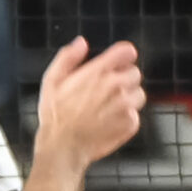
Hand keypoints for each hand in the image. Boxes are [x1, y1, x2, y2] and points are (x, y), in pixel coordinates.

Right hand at [35, 37, 144, 162]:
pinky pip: (136, 115)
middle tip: (109, 88)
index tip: (119, 60)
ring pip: (139, 94)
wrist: (63, 146)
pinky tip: (110, 120)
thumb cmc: (56, 115)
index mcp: (98, 72)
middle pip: (135, 72)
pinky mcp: (130, 124)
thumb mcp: (52, 80)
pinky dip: (126, 117)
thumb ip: (68, 57)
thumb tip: (80, 44)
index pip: (126, 52)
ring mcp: (125, 106)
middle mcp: (116, 87)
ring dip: (129, 97)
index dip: (123, 54)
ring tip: (110, 106)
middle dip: (124, 77)